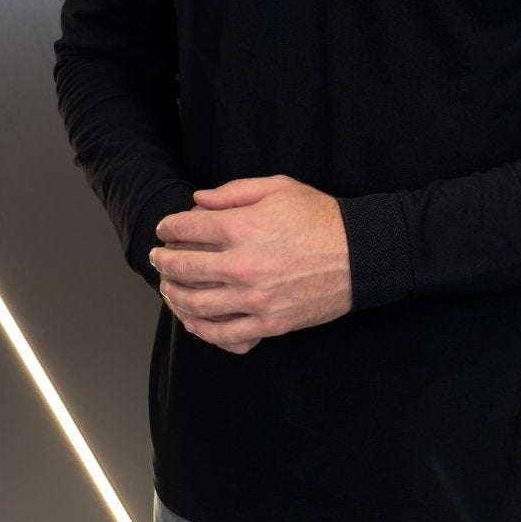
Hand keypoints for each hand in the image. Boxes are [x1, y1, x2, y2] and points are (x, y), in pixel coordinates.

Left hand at [149, 175, 352, 354]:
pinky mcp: (269, 323)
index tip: (166, 229)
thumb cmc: (321, 218)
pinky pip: (224, 333)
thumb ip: (234, 191)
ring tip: (170, 289)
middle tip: (159, 259)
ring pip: (197, 303)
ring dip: (175, 295)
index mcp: (241, 228)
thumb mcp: (279, 188)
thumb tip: (199, 200)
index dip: (168, 228)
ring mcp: (254, 298)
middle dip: (164, 262)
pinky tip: (193, 321)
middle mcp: (242, 264)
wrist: (361, 255)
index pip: (185, 229)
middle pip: (183, 268)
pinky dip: (202, 329)